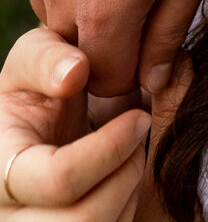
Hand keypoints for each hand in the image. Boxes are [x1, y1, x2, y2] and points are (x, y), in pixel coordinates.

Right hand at [0, 30, 148, 218]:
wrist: (31, 125)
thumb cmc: (34, 88)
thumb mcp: (30, 57)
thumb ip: (46, 57)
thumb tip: (74, 73)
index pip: (59, 179)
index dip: (109, 148)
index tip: (138, 117)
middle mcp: (9, 216)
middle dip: (125, 176)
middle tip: (140, 138)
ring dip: (128, 193)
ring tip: (133, 152)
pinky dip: (124, 209)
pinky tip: (122, 175)